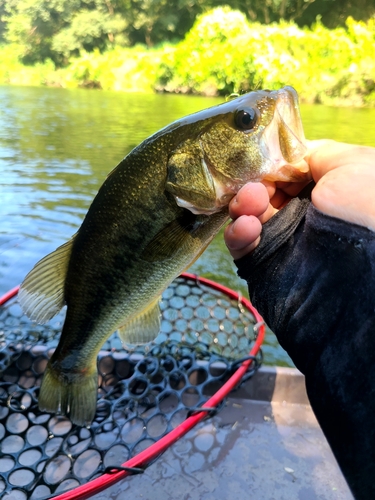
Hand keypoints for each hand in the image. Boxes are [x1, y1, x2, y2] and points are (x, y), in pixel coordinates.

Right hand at [224, 140, 374, 259]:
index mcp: (319, 190)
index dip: (268, 166)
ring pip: (245, 216)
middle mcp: (299, 214)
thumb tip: (288, 156)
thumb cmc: (364, 205)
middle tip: (255, 188)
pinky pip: (240, 245)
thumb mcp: (351, 163)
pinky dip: (236, 233)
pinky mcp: (264, 262)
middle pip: (259, 192)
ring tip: (250, 204)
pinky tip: (246, 226)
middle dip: (252, 185)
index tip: (264, 164)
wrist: (365, 263)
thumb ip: (317, 153)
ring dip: (242, 205)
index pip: (280, 172)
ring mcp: (281, 239)